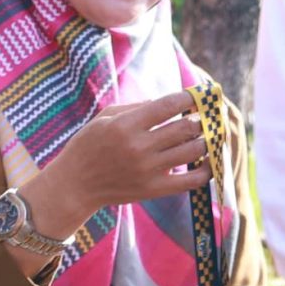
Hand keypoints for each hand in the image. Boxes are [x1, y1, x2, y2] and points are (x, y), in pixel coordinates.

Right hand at [22, 91, 206, 234]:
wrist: (74, 186)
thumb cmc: (88, 146)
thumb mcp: (103, 119)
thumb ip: (135, 107)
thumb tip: (167, 102)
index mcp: (126, 125)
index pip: (168, 106)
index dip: (189, 98)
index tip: (199, 95)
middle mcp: (139, 147)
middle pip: (185, 127)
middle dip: (200, 119)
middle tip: (204, 117)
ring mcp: (148, 170)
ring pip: (193, 151)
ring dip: (205, 141)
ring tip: (207, 136)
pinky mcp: (153, 190)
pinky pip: (191, 181)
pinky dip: (206, 170)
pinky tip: (210, 162)